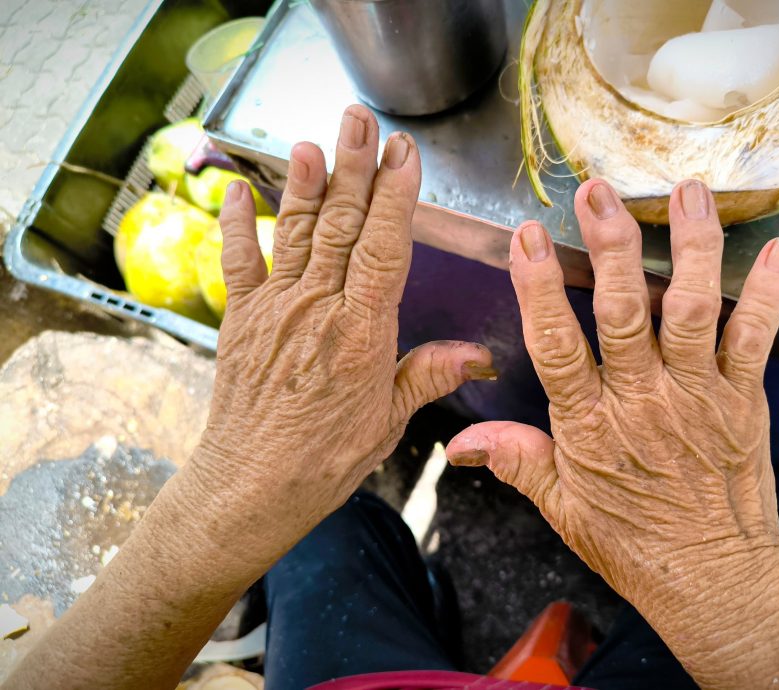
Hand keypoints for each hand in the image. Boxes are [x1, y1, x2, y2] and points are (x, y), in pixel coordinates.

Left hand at [188, 104, 493, 570]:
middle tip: (361, 121)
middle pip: (341, 225)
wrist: (253, 485)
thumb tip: (480, 357)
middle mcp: (318, 309)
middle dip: (354, 168)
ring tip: (314, 140)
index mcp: (362, 331)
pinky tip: (239, 188)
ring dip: (306, 183)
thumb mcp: (389, 419)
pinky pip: (238, 261)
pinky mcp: (241, 319)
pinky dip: (238, 223)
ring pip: (296, 233)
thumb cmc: (324, 458)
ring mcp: (276, 309)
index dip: (395, 196)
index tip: (404, 155)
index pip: (384, 247)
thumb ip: (430, 375)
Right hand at [446, 179, 778, 606]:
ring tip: (687, 193)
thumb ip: (517, 461)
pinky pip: (756, 338)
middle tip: (598, 193)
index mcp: (590, 425)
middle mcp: (642, 400)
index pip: (555, 346)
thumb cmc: (633, 542)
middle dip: (609, 247)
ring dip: (689, 248)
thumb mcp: (563, 508)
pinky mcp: (742, 399)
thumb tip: (460, 441)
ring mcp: (696, 395)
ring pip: (690, 310)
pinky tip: (778, 250)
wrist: (712, 577)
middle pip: (623, 312)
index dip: (536, 289)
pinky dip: (770, 294)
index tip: (525, 238)